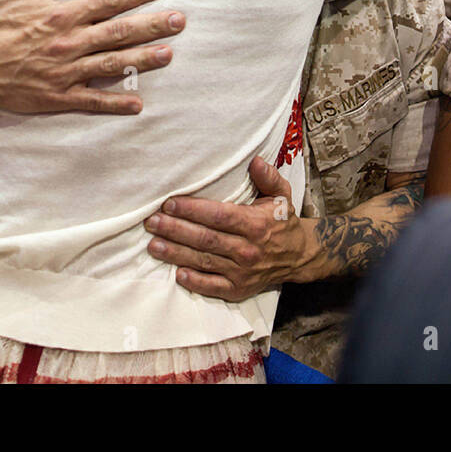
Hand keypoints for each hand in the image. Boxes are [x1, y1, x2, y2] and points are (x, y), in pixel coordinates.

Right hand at [0, 0, 183, 114]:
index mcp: (62, 14)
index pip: (107, 1)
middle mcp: (69, 42)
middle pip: (118, 31)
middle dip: (151, 25)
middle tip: (180, 20)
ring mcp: (66, 71)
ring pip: (112, 64)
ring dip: (142, 60)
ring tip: (169, 54)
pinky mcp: (59, 96)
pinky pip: (92, 100)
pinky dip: (115, 103)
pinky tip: (138, 104)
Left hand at [144, 156, 308, 301]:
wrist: (298, 257)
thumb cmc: (282, 222)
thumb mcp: (281, 195)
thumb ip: (269, 177)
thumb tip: (255, 161)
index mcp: (256, 224)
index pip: (218, 216)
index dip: (192, 210)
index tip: (169, 203)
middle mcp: (248, 249)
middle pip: (205, 239)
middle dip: (175, 230)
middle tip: (152, 222)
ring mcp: (242, 272)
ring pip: (203, 261)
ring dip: (176, 254)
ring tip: (153, 245)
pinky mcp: (238, 289)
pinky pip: (213, 287)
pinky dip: (194, 281)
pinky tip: (176, 273)